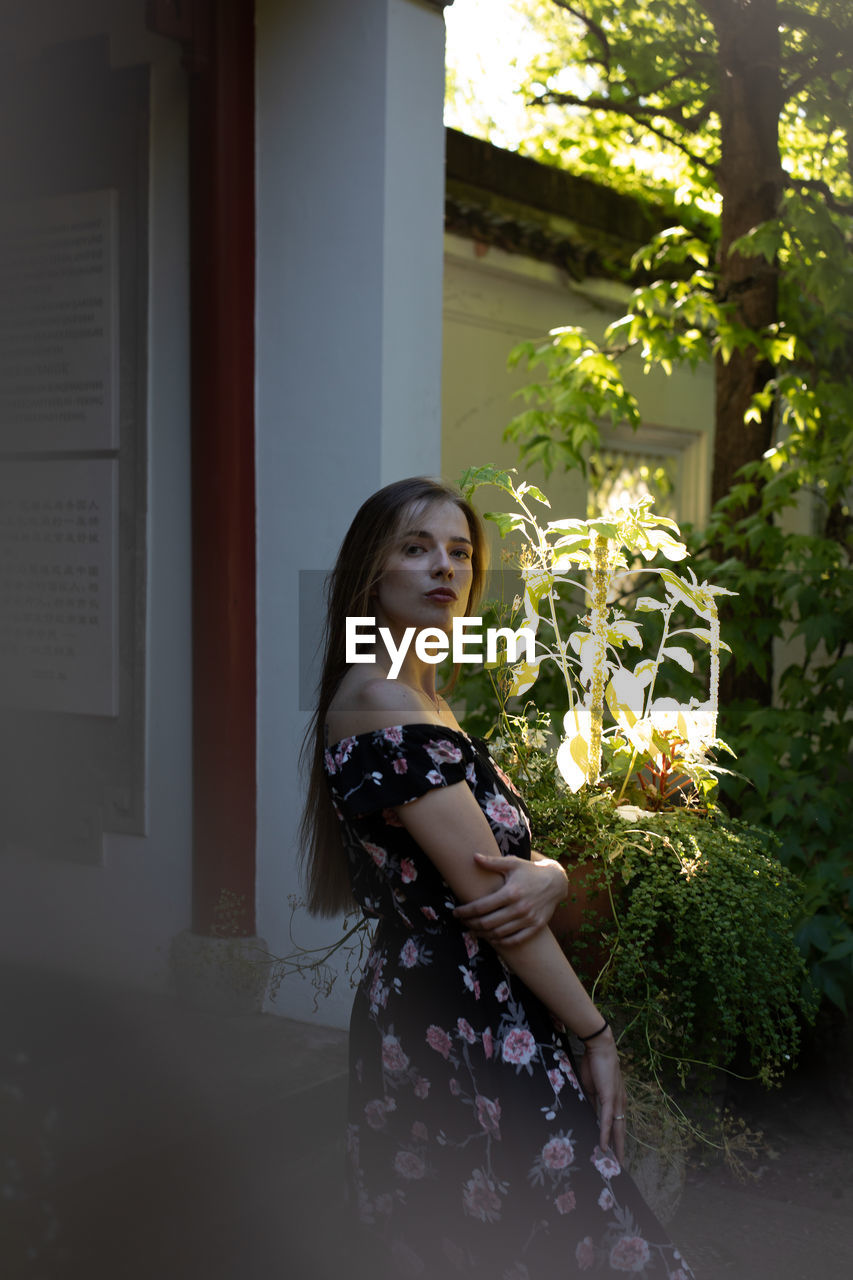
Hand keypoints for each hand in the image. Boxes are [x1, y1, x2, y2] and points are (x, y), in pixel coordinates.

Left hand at [453, 853, 567, 944]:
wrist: (556, 882)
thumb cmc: (530, 871)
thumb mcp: (513, 863)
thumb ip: (492, 862)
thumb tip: (473, 856)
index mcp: (511, 892)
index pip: (482, 906)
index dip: (466, 912)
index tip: (455, 912)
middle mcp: (519, 908)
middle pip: (488, 922)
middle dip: (471, 924)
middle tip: (462, 922)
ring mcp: (528, 919)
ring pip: (499, 933)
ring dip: (483, 934)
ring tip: (473, 930)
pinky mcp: (535, 927)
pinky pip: (515, 940)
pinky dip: (501, 941)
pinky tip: (492, 937)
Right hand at [578, 1028, 626, 1163]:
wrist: (600, 1047)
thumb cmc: (595, 1064)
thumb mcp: (592, 1087)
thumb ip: (593, 1102)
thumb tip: (590, 1114)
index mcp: (616, 1100)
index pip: (617, 1125)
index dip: (616, 1139)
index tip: (613, 1153)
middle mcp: (620, 1103)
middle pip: (621, 1132)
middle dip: (620, 1149)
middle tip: (618, 1166)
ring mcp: (616, 1101)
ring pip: (617, 1130)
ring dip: (616, 1147)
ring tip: (614, 1163)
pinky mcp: (610, 1098)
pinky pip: (607, 1120)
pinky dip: (605, 1134)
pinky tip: (603, 1146)